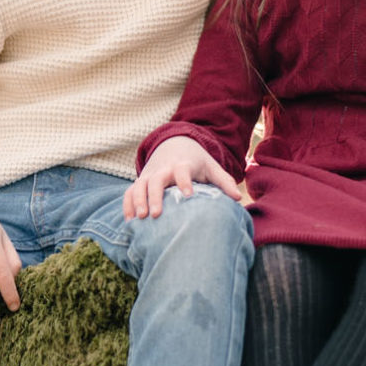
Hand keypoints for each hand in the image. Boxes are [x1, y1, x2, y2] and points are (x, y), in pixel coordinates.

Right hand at [124, 137, 243, 218]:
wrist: (175, 144)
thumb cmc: (197, 161)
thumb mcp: (212, 167)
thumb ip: (224, 182)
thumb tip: (238, 198)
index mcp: (183, 165)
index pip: (183, 172)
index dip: (185, 182)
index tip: (188, 195)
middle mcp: (163, 169)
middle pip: (156, 180)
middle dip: (155, 196)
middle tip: (156, 214)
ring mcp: (150, 175)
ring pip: (139, 186)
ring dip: (138, 201)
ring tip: (140, 219)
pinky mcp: (141, 181)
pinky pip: (130, 192)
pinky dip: (127, 205)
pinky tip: (129, 222)